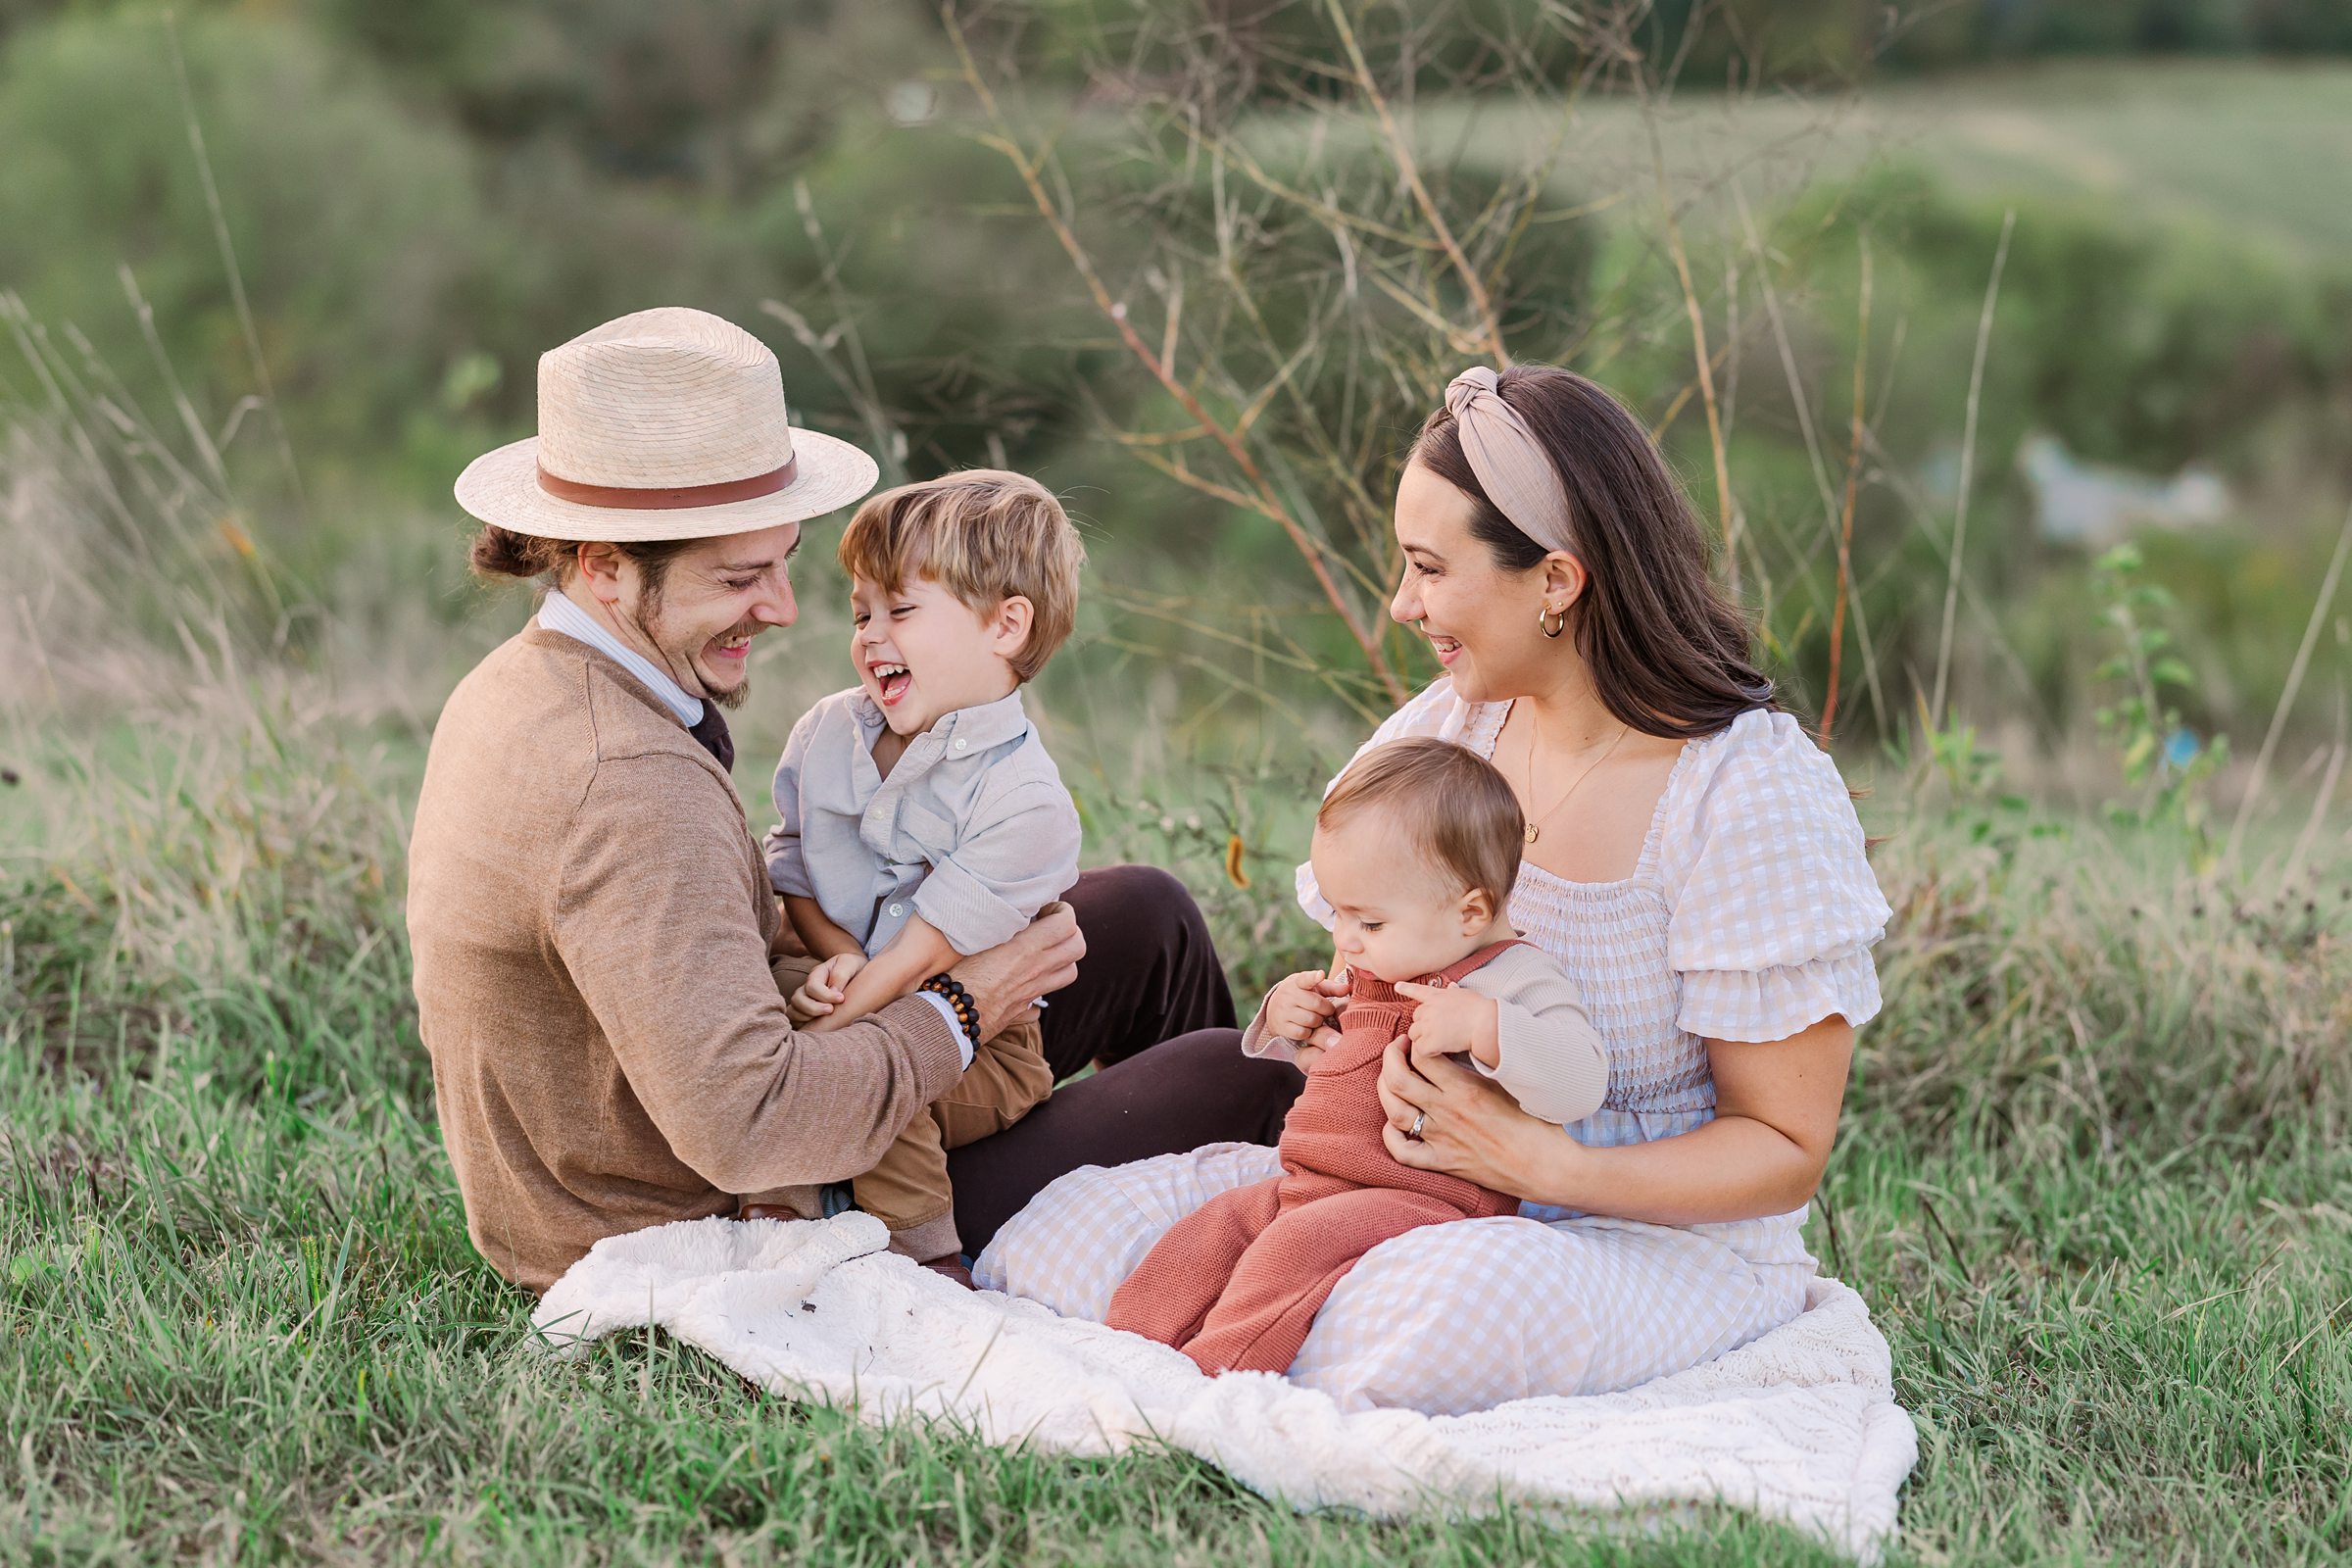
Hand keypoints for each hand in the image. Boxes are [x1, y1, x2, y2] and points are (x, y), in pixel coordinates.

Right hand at [788, 952, 865, 1024]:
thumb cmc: (853, 969)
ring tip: (827, 1018)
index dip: (824, 995)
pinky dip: (803, 1025)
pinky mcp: (804, 1014)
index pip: (811, 987)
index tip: (841, 999)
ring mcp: (803, 1001)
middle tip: (831, 1010)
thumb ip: (840, 975)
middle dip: (814, 1008)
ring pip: (793, 1012)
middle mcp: (806, 988)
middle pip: (797, 1000)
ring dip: (808, 1017)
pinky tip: (820, 1025)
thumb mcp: (849, 964)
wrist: (857, 975)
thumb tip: (833, 991)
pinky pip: (795, 1022)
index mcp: (816, 974)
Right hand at [948, 902, 1085, 1042]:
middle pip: (1078, 947)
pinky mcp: (1024, 1009)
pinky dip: (1044, 987)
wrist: (950, 1015)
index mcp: (1026, 948)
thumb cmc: (957, 973)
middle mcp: (1036, 969)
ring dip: (1064, 959)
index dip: (1063, 911)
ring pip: (1070, 972)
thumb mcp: (978, 939)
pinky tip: (1028, 980)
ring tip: (1046, 951)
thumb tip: (1009, 915)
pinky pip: (1046, 997)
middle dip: (1071, 932)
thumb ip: (1000, 927)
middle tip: (1051, 926)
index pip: (1066, 923)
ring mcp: (1034, 991)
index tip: (1046, 909)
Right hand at [1263, 969, 1345, 1061]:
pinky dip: (1308, 1032)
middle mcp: (1288, 995)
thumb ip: (1331, 988)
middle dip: (1326, 1009)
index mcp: (1298, 982)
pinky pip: (1303, 1033)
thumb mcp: (1314, 988)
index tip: (1320, 975)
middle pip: (1317, 1004)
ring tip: (1315, 1018)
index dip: (1314, 977)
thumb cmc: (1303, 996)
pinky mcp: (1281, 1026)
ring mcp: (1283, 1011)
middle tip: (1325, 1010)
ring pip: (1311, 1020)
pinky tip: (1307, 1027)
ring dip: (1318, 1022)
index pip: (1306, 978)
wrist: (1274, 1009)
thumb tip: (1347, 989)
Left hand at [1375, 1035, 1570, 1194]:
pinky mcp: (1444, 1164)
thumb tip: (1460, 1044)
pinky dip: (1390, 1137)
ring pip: (1394, 1112)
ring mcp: (1442, 1140)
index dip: (1412, 1042)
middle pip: (1398, 1080)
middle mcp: (1448, 1112)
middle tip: (1397, 1051)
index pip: (1423, 1056)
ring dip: (1384, 1091)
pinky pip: (1403, 1153)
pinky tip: (1393, 1124)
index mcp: (1466, 1089)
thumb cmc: (1536, 1123)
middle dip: (1389, 1058)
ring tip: (1391, 1079)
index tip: (1415, 1039)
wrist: (1547, 1167)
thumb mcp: (1510, 1084)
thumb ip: (1480, 1066)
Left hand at [1393, 982, 1499, 1067]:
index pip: (1418, 990)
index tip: (1397, 986)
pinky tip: (1440, 1051)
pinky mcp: (1429, 1041)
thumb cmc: (1480, 1009)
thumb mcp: (1466, 994)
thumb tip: (1452, 986)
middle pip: (1415, 1018)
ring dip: (1423, 1040)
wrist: (1485, 1023)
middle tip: (1439, 1032)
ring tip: (1440, 1043)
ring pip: (1414, 1035)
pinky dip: (1428, 1053)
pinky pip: (1420, 1050)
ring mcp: (1427, 1025)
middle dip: (1423, 1025)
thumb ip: (1454, 992)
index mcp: (1437, 996)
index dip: (1406, 988)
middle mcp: (1428, 1009)